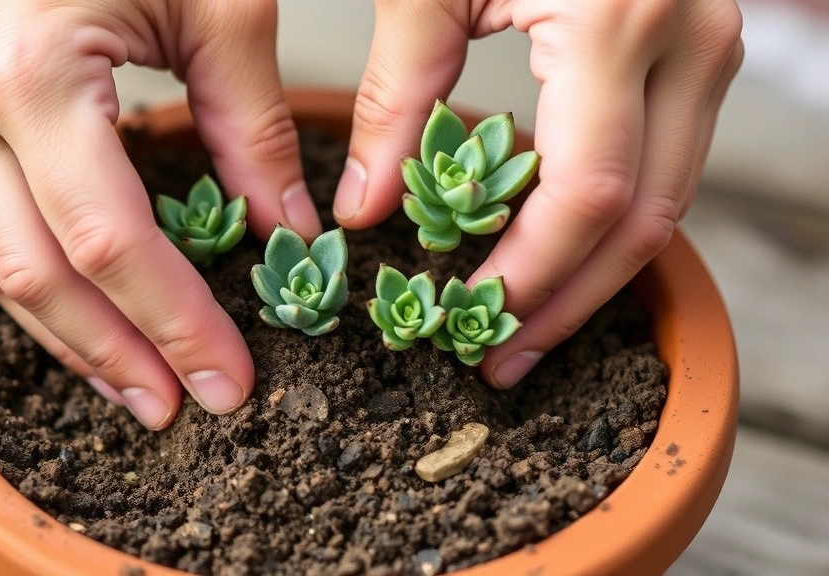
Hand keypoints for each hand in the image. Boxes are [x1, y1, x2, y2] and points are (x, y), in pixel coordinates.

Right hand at [0, 0, 321, 428]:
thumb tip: (290, 231)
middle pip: (42, 276)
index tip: (229, 377)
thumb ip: (249, 124)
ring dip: (75, 339)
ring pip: (3, 269)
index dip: (174, 322)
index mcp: (32, 73)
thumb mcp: (217, 4)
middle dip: (118, 355)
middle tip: (183, 409)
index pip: (111, 241)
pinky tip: (93, 324)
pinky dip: (47, 289)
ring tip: (139, 390)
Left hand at [334, 0, 742, 387]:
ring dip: (593, 275)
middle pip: (641, 219)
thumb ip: (397, 99)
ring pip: (667, 203)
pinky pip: (664, 164)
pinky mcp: (698, 52)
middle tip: (501, 359)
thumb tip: (364, 212)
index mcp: (615, 21)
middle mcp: (687, 42)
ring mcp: (708, 48)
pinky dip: (609, 222)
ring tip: (524, 327)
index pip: (585, 194)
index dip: (528, 274)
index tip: (468, 321)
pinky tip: (553, 257)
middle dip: (568, 301)